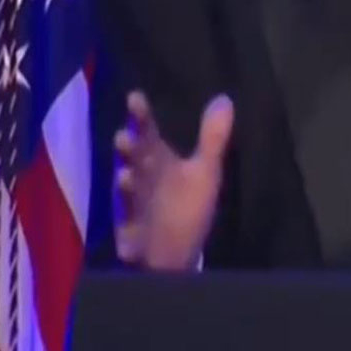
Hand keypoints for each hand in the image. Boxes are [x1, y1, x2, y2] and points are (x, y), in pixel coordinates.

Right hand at [112, 91, 233, 270]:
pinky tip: (125, 183)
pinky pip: (127, 210)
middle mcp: (145, 175)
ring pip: (130, 179)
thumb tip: (225, 98)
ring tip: (126, 160)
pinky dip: (127, 199)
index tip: (134, 97)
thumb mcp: (205, 172)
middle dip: (131, 146)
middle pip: (137, 156)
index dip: (142, 116)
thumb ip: (212, 137)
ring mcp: (135, 199)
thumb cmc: (188, 209)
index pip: (149, 132)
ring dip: (127, 170)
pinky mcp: (129, 222)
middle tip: (125, 135)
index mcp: (161, 161)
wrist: (174, 254)